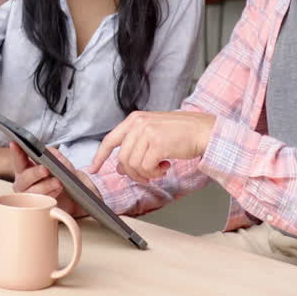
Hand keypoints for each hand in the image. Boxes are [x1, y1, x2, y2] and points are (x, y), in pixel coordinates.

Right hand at [9, 142, 95, 217]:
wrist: (78, 198)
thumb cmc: (66, 179)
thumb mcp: (64, 164)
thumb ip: (56, 156)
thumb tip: (48, 150)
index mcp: (26, 170)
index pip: (19, 160)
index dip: (16, 152)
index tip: (15, 143)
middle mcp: (24, 184)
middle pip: (23, 179)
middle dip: (34, 173)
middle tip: (46, 169)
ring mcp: (29, 197)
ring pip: (31, 192)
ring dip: (45, 186)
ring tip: (58, 182)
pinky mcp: (38, 209)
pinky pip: (40, 204)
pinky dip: (50, 196)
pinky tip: (58, 191)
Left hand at [88, 111, 215, 182]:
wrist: (202, 130)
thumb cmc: (181, 133)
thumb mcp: (153, 132)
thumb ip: (135, 146)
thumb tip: (121, 168)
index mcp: (134, 119)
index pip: (110, 140)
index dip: (100, 156)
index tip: (93, 168)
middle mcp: (138, 123)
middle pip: (122, 158)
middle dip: (133, 173)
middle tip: (146, 176)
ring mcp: (147, 132)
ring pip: (133, 165)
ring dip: (146, 174)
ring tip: (159, 169)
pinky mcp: (158, 143)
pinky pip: (146, 168)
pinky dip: (155, 174)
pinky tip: (165, 167)